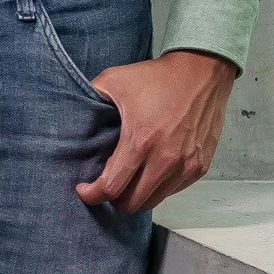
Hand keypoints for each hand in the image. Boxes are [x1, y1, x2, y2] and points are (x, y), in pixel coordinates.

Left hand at [77, 49, 236, 212]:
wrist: (202, 70)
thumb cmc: (157, 77)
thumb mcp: (115, 80)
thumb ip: (90, 98)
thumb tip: (71, 115)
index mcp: (141, 140)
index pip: (111, 187)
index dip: (93, 194)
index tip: (84, 190)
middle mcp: (166, 158)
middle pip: (132, 203)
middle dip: (113, 199)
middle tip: (106, 185)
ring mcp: (186, 164)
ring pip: (153, 201)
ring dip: (137, 195)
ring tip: (128, 180)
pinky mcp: (200, 166)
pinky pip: (173, 191)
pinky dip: (158, 187)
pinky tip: (149, 172)